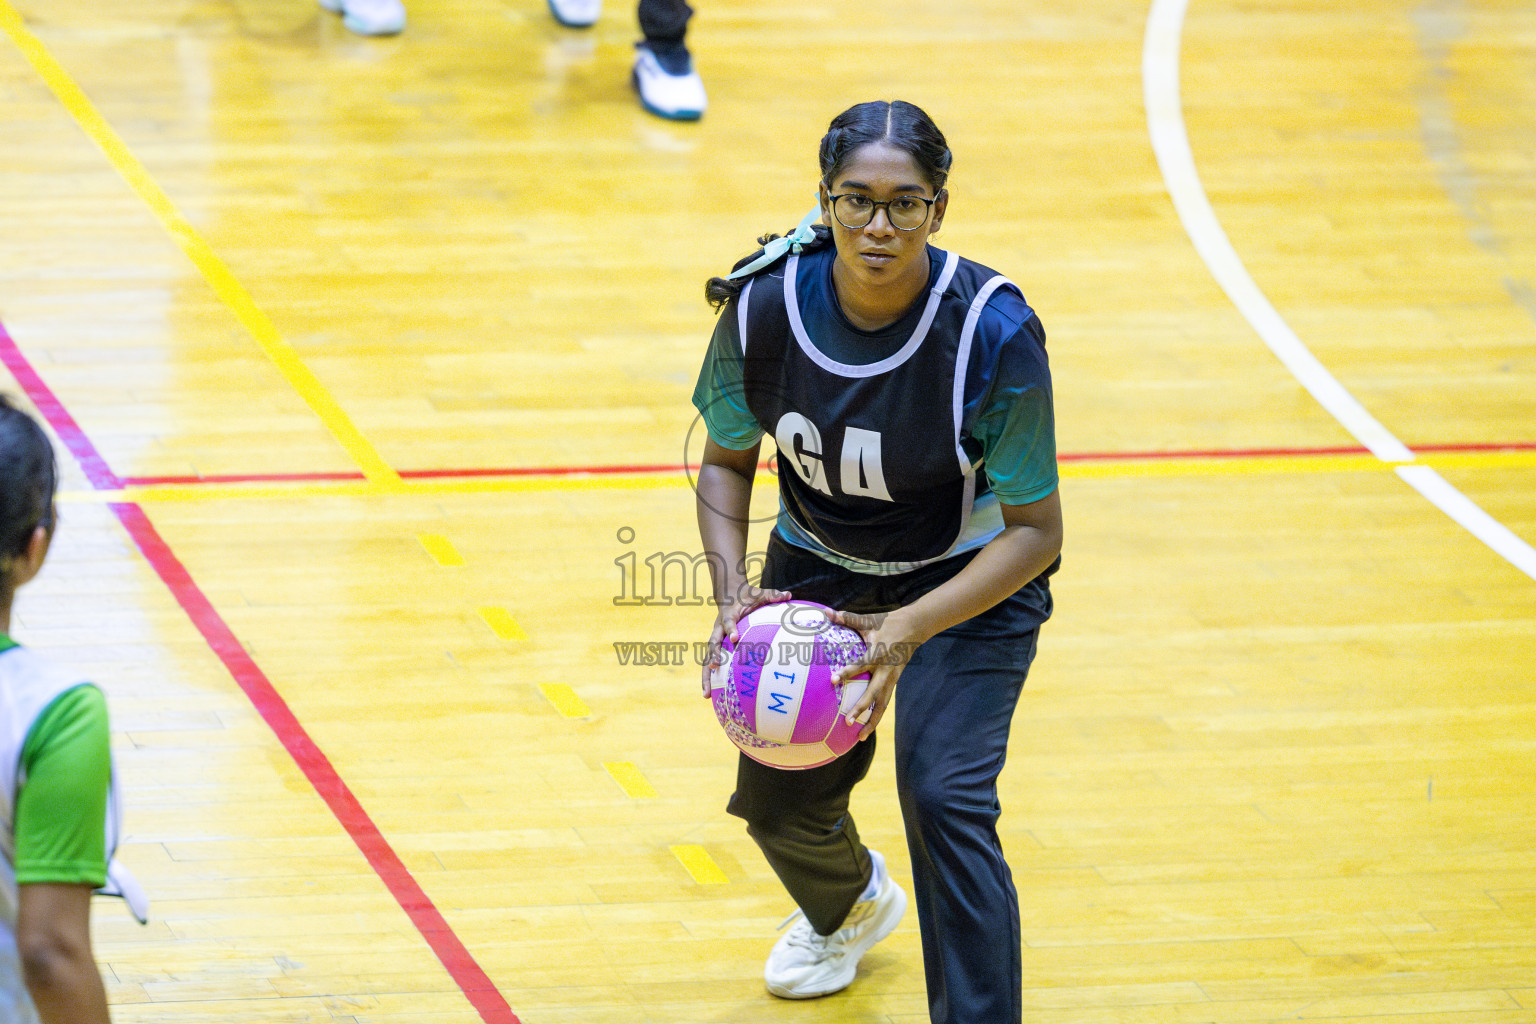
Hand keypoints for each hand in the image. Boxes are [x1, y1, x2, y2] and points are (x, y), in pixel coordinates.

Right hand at [699, 586, 792, 696]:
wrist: (728, 594)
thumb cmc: (746, 596)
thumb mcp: (759, 593)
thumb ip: (772, 595)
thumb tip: (788, 594)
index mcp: (728, 614)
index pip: (728, 622)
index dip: (731, 628)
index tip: (735, 638)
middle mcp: (718, 628)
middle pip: (712, 643)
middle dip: (712, 654)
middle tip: (715, 666)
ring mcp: (715, 639)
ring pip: (706, 658)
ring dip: (706, 675)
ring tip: (706, 694)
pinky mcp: (716, 647)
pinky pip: (710, 663)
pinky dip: (710, 679)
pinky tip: (709, 695)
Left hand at [827, 608, 925, 740]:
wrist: (914, 628)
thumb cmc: (887, 623)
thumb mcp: (868, 620)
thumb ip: (847, 618)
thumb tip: (826, 612)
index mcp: (878, 654)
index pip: (860, 666)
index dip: (847, 673)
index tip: (832, 681)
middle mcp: (885, 670)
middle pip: (873, 694)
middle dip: (861, 708)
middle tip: (847, 722)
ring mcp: (892, 679)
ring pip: (882, 705)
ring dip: (871, 722)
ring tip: (859, 738)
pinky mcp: (894, 683)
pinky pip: (884, 703)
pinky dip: (876, 716)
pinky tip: (866, 728)